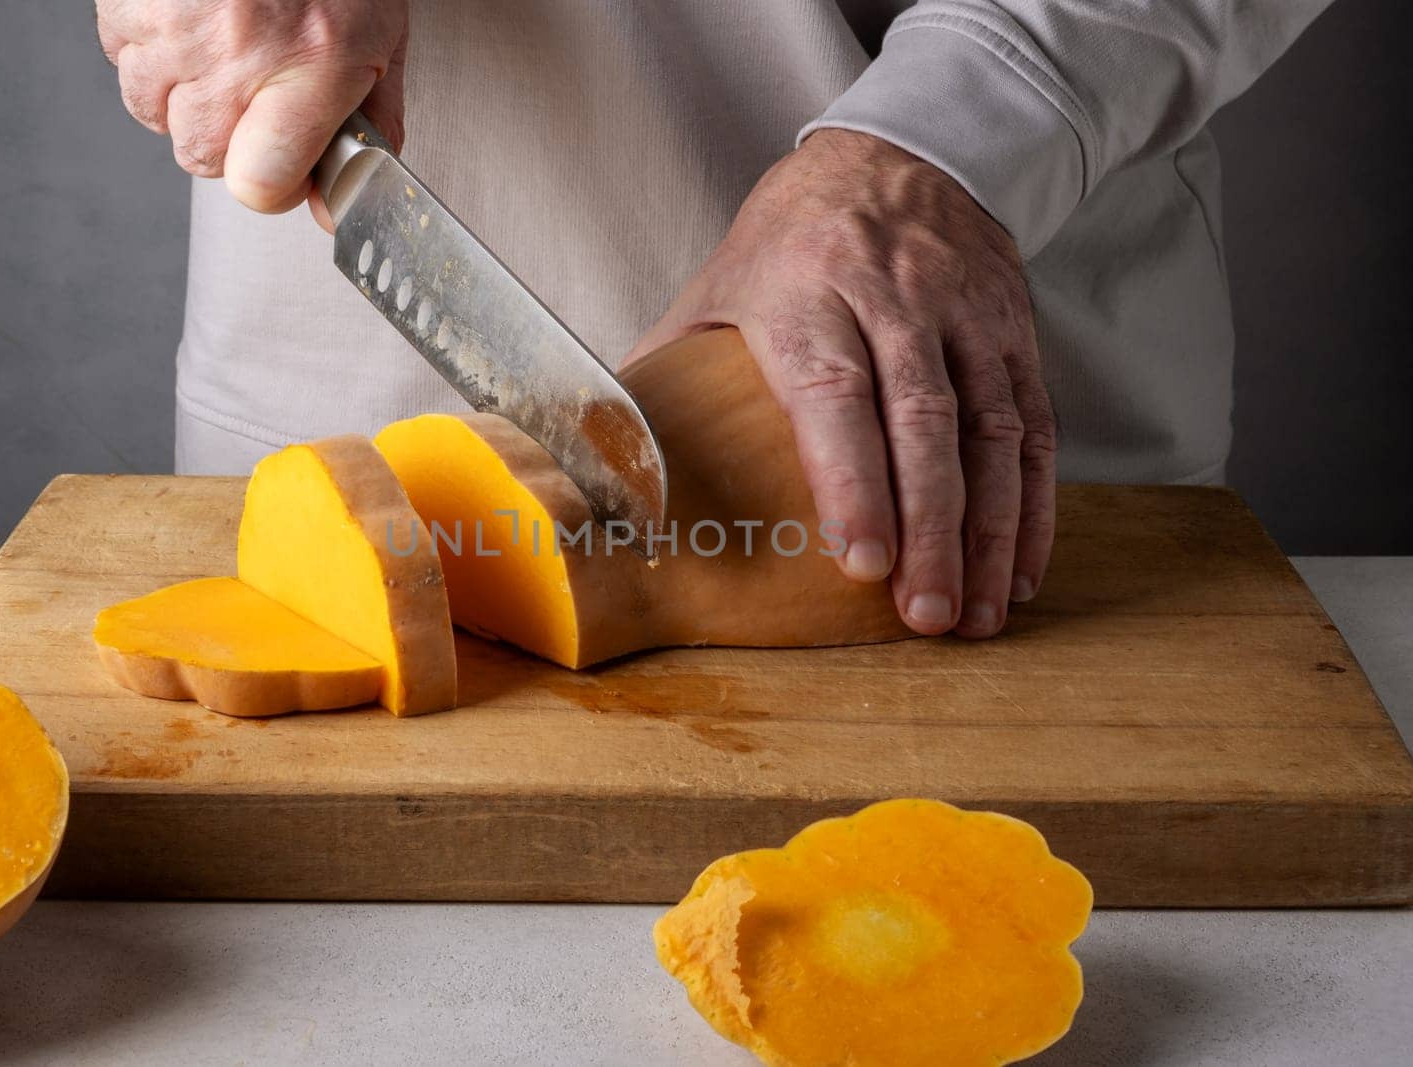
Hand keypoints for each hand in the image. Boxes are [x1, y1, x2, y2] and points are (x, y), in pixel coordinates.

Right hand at [96, 0, 407, 215]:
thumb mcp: (380, 41)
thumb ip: (368, 129)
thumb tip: (335, 208)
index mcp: (310, 64)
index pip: (258, 184)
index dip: (271, 184)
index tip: (284, 165)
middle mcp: (236, 49)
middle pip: (203, 157)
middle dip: (230, 136)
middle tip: (259, 88)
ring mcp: (174, 23)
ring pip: (153, 111)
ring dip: (183, 93)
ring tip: (224, 45)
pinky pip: (122, 57)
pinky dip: (150, 47)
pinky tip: (190, 17)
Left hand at [627, 130, 1054, 638]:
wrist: (897, 153)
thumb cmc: (789, 241)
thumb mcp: (716, 287)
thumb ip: (669, 371)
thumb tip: (607, 463)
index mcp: (806, 292)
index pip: (835, 393)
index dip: (852, 480)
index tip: (861, 561)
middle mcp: (895, 301)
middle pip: (924, 423)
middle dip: (930, 529)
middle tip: (924, 616)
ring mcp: (964, 315)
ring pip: (993, 431)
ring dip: (989, 532)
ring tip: (975, 616)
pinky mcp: (1013, 330)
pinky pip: (1035, 424)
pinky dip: (1032, 503)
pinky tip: (1018, 568)